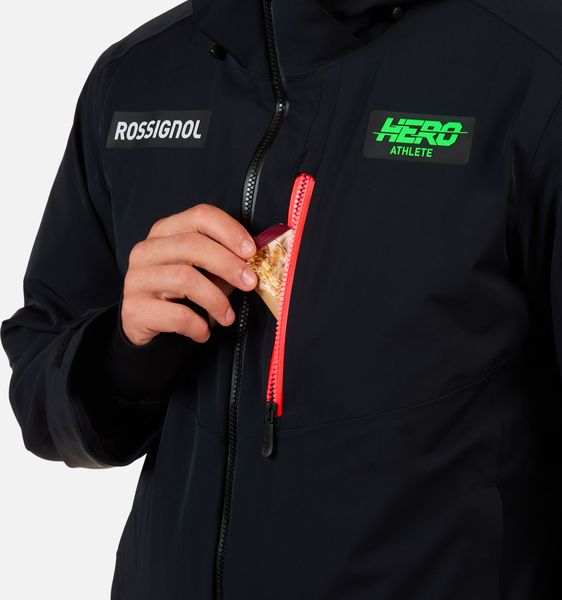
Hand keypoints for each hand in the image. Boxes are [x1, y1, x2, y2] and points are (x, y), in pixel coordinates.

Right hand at [121, 204, 257, 345]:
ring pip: (186, 279)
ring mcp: (137, 279)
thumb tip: (255, 263)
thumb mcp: (202, 272)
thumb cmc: (179, 295)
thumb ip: (224, 263)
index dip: (230, 231)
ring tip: (228, 316)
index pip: (199, 216)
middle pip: (192, 245)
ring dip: (216, 300)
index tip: (251, 251)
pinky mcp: (134, 309)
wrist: (144, 327)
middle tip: (250, 283)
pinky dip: (199, 325)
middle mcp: (146, 250)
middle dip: (229, 264)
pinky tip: (204, 332)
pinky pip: (177, 315)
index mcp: (165, 232)